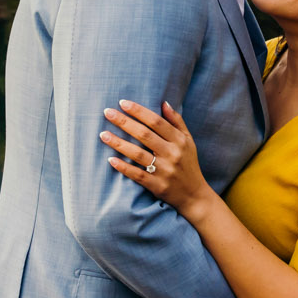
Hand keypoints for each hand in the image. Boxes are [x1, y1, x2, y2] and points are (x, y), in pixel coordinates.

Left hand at [101, 100, 212, 219]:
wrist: (194, 195)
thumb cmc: (188, 164)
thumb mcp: (188, 141)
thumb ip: (177, 121)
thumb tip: (164, 102)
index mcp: (179, 141)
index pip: (156, 121)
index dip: (139, 111)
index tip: (122, 103)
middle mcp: (172, 154)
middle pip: (144, 135)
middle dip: (124, 122)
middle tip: (107, 112)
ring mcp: (164, 171)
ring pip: (138, 154)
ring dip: (119, 143)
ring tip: (103, 134)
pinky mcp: (157, 185)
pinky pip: (137, 175)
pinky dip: (124, 167)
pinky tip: (110, 159)